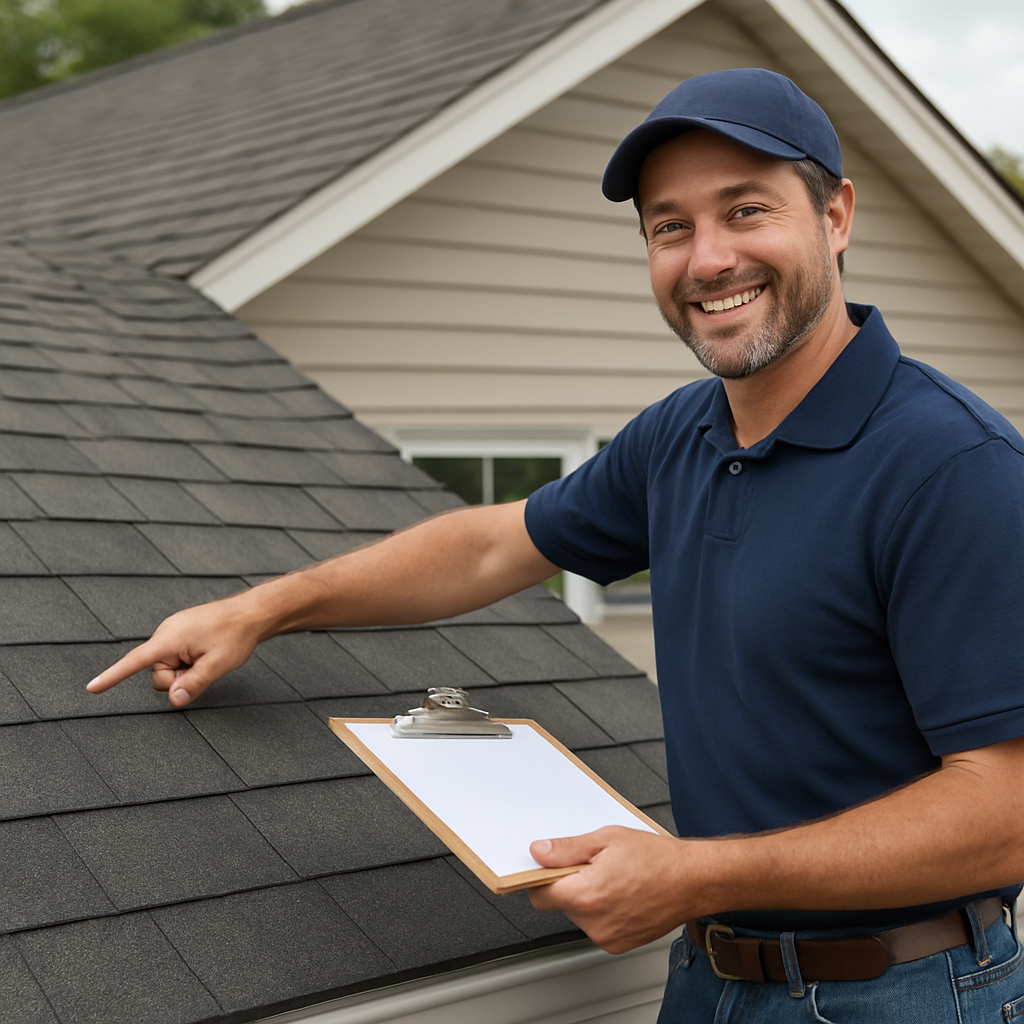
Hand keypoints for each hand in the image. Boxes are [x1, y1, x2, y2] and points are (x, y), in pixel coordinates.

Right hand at [85, 595, 261, 706]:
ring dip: (186, 671)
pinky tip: (206, 652)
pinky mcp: (180, 635)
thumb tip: (174, 700)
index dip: (112, 676)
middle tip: (203, 666)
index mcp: (169, 639)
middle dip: (178, 678)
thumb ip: (194, 684)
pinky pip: (177, 658)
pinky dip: (189, 663)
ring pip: (169, 668)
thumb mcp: (218, 664)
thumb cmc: (235, 634)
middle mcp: (166, 633)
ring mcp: (173, 633)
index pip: (134, 661)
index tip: (91, 688)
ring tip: (207, 656)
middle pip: (158, 673)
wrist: (250, 613)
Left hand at [528, 826, 691, 953]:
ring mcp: (607, 937)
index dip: (540, 878)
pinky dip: (603, 912)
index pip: (539, 894)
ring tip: (613, 879)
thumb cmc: (657, 858)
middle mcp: (594, 922)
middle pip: (560, 904)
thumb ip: (567, 849)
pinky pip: (597, 927)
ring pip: (579, 916)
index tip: (546, 869)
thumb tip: (539, 852)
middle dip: (569, 884)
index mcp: (586, 895)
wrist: (692, 880)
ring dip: (587, 898)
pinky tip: (622, 895)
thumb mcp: (607, 839)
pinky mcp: (619, 945)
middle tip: (594, 866)